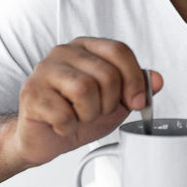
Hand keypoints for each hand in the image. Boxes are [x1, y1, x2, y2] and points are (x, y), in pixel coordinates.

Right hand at [9, 37, 162, 166]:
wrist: (43, 138)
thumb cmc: (77, 114)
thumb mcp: (115, 102)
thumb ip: (136, 87)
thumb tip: (156, 80)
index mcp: (86, 47)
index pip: (119, 50)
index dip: (134, 79)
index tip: (136, 101)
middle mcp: (64, 52)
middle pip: (106, 73)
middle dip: (109, 103)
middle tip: (98, 112)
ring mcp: (44, 70)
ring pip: (84, 89)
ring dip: (89, 114)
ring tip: (80, 116)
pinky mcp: (31, 93)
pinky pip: (64, 114)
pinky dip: (69, 127)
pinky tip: (63, 124)